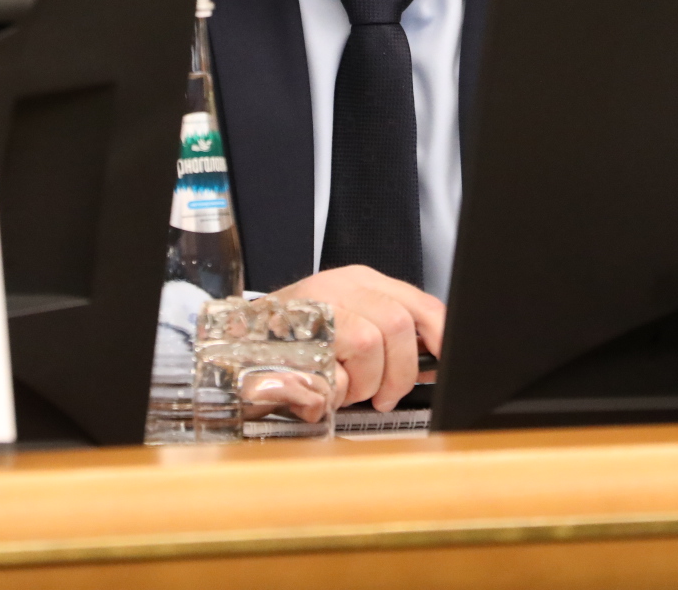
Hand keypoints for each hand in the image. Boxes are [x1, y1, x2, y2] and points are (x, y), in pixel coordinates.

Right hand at [272, 265, 442, 411]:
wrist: (234, 344)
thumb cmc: (293, 340)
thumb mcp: (348, 322)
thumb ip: (388, 332)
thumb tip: (432, 359)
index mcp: (359, 282)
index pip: (419, 303)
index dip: (439, 336)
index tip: (442, 363)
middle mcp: (338, 289)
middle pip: (399, 326)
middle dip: (398, 373)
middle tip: (381, 394)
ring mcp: (313, 310)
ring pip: (370, 346)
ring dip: (363, 384)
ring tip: (345, 388)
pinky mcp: (293, 339)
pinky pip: (333, 373)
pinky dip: (334, 392)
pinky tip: (322, 390)